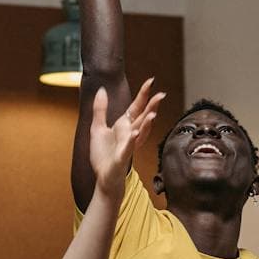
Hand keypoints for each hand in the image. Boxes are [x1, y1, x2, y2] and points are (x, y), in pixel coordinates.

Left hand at [87, 79, 163, 195]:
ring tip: (153, 113)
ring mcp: (128, 145)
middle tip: (162, 94)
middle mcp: (130, 134)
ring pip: (140, 132)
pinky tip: (135, 132)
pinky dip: (132, 139)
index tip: (151, 80)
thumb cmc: (103, 156)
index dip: (143, 94)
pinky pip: (128, 147)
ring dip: (147, 123)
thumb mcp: (97, 128)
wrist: (104, 178)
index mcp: (124, 126)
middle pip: (143, 117)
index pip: (136, 107)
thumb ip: (100, 109)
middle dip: (152, 106)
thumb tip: (102, 90)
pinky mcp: (121, 157)